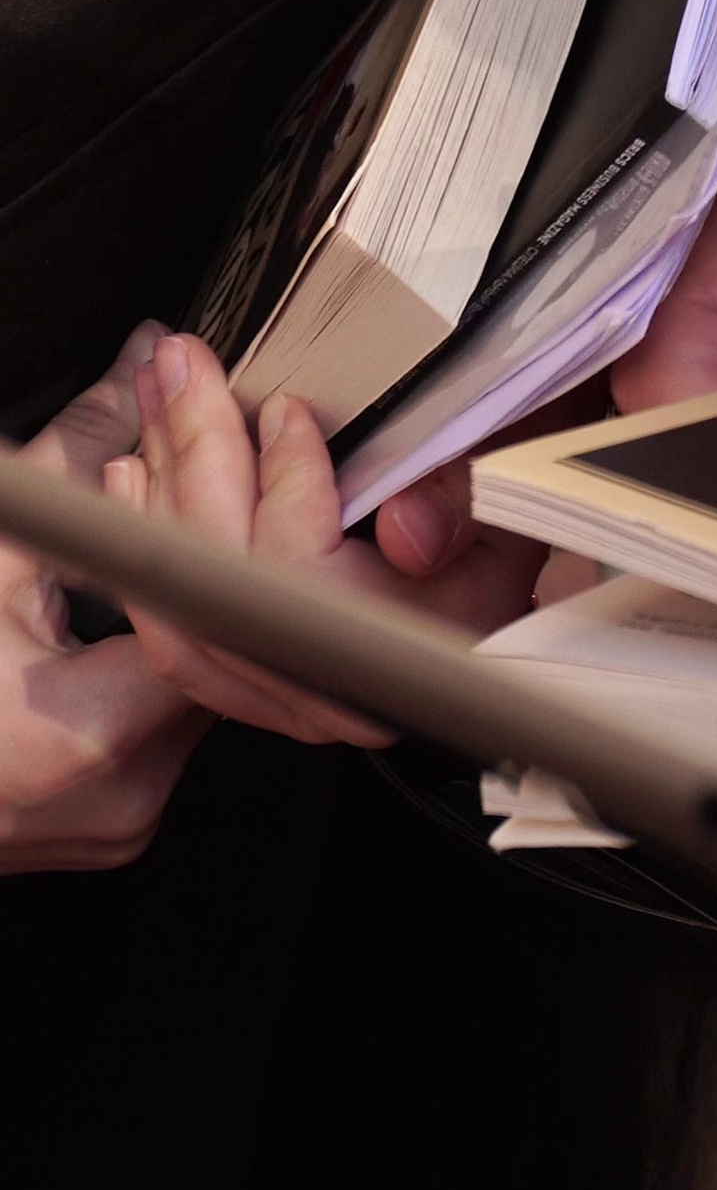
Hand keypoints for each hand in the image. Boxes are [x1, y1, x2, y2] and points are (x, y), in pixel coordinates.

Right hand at [0, 323, 206, 869]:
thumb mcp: (3, 544)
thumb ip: (83, 447)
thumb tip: (144, 359)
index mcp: (90, 732)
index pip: (217, 613)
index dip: (222, 537)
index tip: (221, 488)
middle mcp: (125, 796)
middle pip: (223, 654)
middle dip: (204, 577)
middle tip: (172, 522)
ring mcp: (123, 824)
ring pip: (200, 693)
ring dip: (182, 626)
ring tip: (126, 583)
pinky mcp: (117, 830)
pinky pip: (168, 734)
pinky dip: (151, 677)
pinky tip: (111, 640)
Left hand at [115, 333, 542, 739]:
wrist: (514, 543)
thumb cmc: (516, 492)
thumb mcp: (521, 470)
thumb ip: (469, 497)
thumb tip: (409, 535)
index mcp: (424, 639)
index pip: (318, 584)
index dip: (290, 492)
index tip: (286, 408)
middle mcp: (350, 688)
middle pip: (234, 588)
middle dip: (197, 453)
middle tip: (182, 365)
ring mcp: (296, 693)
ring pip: (188, 612)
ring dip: (162, 484)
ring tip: (156, 392)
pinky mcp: (257, 679)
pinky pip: (173, 631)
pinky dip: (148, 548)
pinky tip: (137, 473)